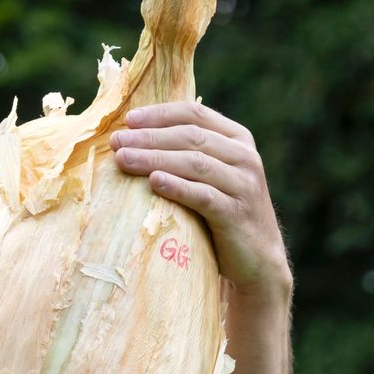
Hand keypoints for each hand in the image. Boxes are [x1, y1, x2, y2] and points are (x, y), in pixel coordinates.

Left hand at [111, 102, 292, 301]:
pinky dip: (177, 186)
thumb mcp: (211, 176)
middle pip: (190, 137)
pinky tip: (153, 181)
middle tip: (116, 142)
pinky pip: (203, 195)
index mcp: (237, 139)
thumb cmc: (222, 214)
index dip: (159, 114)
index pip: (195, 114)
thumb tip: (135, 138)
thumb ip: (189, 153)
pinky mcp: (236, 213)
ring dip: (155, 158)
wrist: (257, 259)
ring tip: (123, 160)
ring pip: (195, 163)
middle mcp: (245, 157)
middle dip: (150, 137)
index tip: (127, 120)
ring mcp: (244, 185)